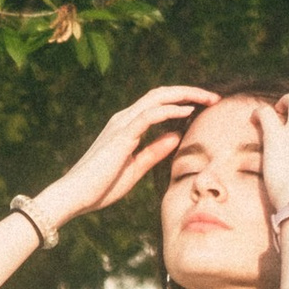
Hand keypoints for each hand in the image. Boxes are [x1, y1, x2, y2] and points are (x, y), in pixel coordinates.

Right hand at [35, 83, 216, 230]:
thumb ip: (154, 151)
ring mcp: (122, 124)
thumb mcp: (136, 168)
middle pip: (161, 94)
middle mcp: (124, 119)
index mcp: (126, 126)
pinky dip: (171, 109)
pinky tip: (188, 111)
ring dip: (186, 95)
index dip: (182, 100)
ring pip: (158, 98)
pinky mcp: (122, 134)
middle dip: (189, 92)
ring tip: (208, 99)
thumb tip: (176, 136)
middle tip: (213, 97)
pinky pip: (150, 114)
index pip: (158, 104)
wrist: (75, 196)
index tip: (204, 106)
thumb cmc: (100, 187)